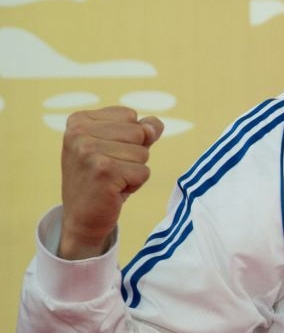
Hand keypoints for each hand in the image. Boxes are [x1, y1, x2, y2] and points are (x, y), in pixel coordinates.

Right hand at [59, 107, 163, 258]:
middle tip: (111, 170)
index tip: (106, 154)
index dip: (128, 139)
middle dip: (134, 154)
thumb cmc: (102, 179)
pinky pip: (144, 171)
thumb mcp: (117, 147)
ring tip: (112, 179)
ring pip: (143, 152)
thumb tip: (155, 124)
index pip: (130, 116)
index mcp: (79, 121)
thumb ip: (139, 130)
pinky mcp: (103, 170)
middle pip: (139, 132)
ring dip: (134, 169)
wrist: (83, 217)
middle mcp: (79, 132)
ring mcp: (88, 150)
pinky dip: (135, 184)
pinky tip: (114, 190)